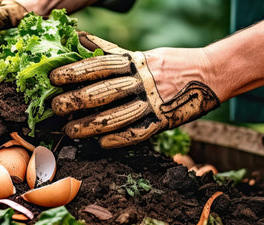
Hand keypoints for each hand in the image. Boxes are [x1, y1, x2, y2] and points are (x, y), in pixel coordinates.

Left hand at [49, 32, 220, 147]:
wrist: (211, 73)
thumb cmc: (169, 63)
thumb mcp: (139, 54)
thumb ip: (109, 52)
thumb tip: (79, 39)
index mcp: (134, 62)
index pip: (100, 65)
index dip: (75, 72)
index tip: (53, 77)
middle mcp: (142, 81)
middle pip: (105, 91)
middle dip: (77, 99)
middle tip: (55, 107)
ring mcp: (154, 102)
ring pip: (118, 115)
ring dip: (91, 125)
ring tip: (70, 131)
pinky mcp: (164, 120)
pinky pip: (139, 132)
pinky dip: (119, 139)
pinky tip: (100, 144)